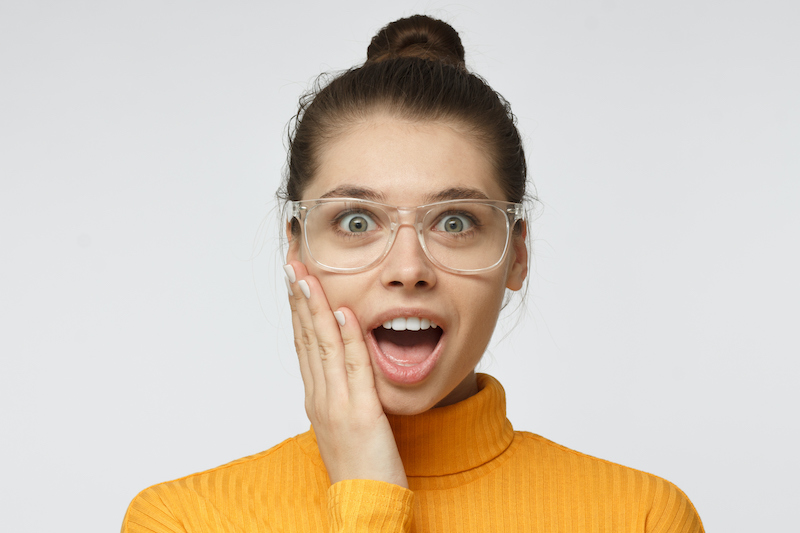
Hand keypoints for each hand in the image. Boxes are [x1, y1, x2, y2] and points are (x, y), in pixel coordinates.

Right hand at [284, 261, 407, 488]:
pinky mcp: (360, 415)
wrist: (365, 510)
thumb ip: (344, 395)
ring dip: (315, 308)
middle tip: (291, 264)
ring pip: (324, 347)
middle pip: (306, 339)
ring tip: (307, 276)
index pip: (304, 345)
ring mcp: (337, 406)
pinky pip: (354, 369)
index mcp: (317, 399)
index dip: (298, 310)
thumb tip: (345, 371)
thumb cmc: (361, 470)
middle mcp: (321, 398)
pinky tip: (343, 313)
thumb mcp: (346, 427)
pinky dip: (348, 339)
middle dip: (299, 299)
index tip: (295, 280)